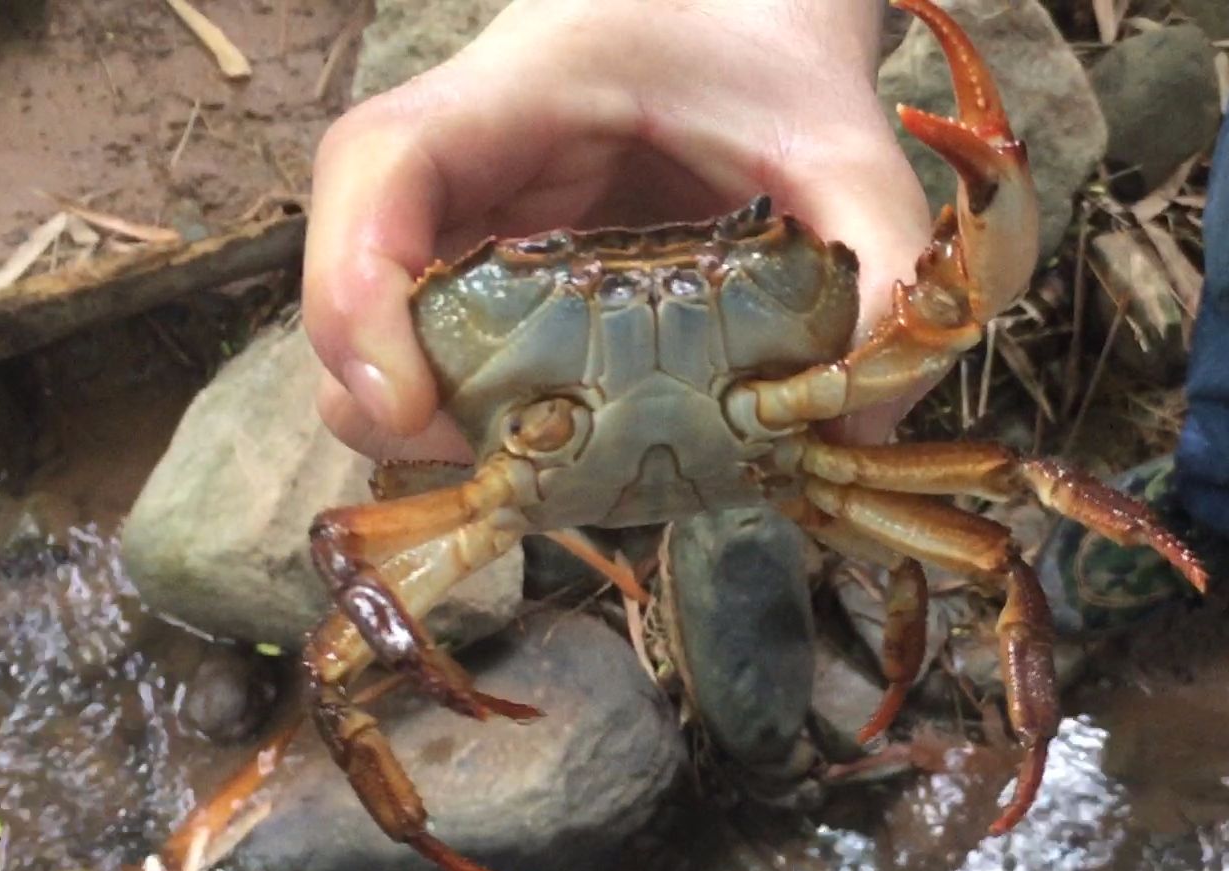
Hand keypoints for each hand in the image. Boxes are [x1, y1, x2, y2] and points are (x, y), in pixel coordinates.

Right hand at [303, 0, 935, 462]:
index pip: (379, 164)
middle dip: (396, 395)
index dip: (354, 285)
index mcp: (521, 87)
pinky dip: (490, 418)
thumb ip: (874, 256)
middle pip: (355, 281)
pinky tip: (567, 450)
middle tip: (502, 464)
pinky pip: (456, 356)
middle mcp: (468, 159)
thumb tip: (861, 421)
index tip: (405, 399)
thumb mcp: (840, 138)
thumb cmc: (773, 54)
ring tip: (546, 468)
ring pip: (391, 337)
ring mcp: (476, 222)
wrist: (756, 22)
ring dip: (443, 422)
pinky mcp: (502, 277)